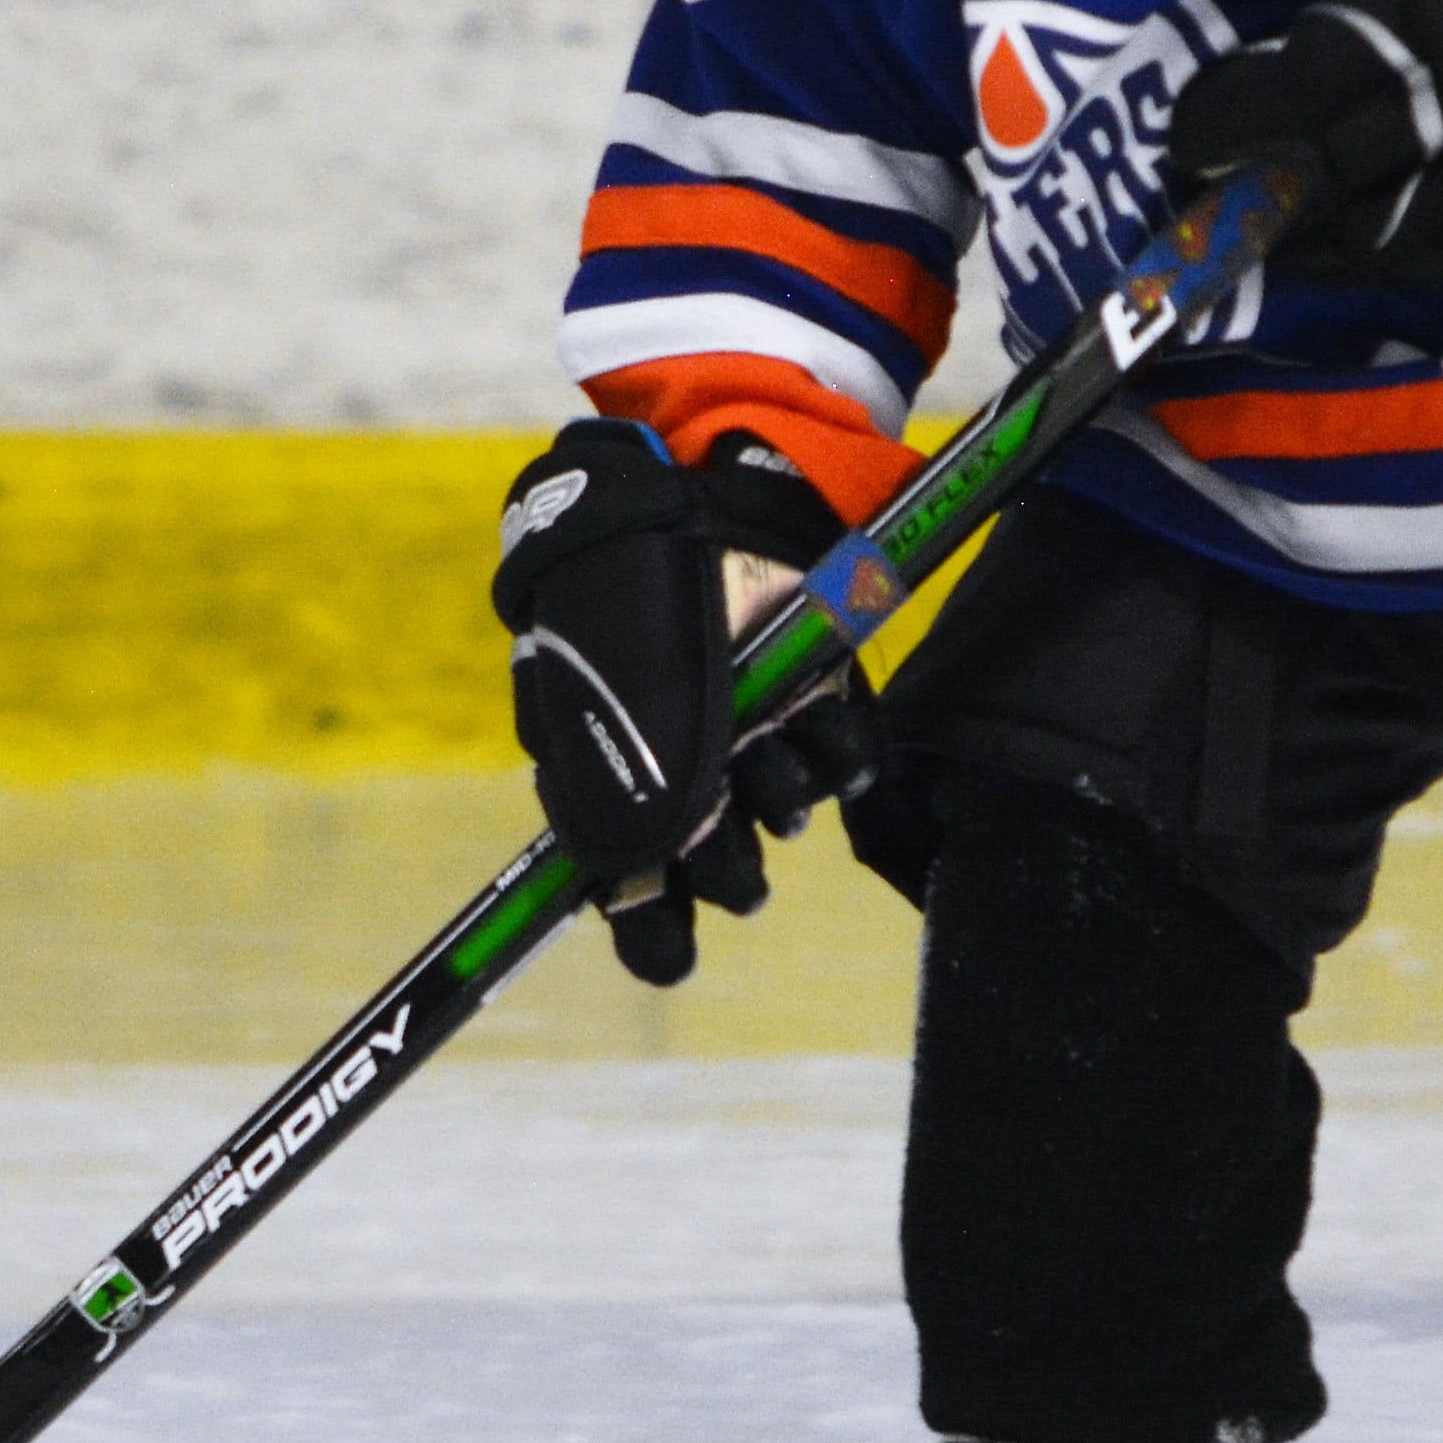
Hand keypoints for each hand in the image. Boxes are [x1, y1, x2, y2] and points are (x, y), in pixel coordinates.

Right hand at [487, 426, 884, 983]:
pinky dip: (839, 755)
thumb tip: (633, 871)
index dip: (652, 931)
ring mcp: (757, 729)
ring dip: (779, 799)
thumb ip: (612, 784)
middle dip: (727, 871)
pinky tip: (813, 718)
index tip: (671, 963)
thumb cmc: (619, 579)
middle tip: (724, 848)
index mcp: (620, 768)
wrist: (684, 479)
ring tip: (760, 745)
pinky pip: (848, 762)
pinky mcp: (819, 693)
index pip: (633, 881)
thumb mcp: (593, 685)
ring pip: (785, 815)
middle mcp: (693, 762)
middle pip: (719, 867)